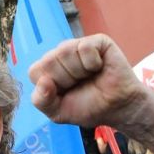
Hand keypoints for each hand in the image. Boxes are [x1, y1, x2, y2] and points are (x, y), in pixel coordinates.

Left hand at [29, 35, 153, 131]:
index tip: (65, 93)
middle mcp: (61, 54)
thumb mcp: (58, 112)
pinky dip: (93, 63)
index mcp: (48, 70)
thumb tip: (43, 82)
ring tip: (90, 76)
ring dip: (79, 72)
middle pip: (48, 61)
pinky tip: (99, 67)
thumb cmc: (90, 107)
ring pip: (64, 52)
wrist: (119, 108)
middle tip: (80, 85)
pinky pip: (84, 48)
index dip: (49, 87)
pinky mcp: (97, 41)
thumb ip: (42, 101)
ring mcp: (78, 46)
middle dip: (65, 80)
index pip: (34, 72)